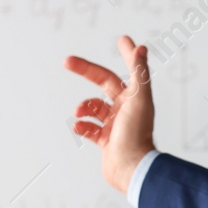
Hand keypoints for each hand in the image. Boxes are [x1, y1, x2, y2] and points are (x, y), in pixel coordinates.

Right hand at [63, 35, 155, 192]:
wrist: (130, 168)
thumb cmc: (136, 133)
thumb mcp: (138, 98)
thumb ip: (139, 72)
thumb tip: (141, 47)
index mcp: (135, 97)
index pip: (129, 68)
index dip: (127, 53)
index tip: (122, 39)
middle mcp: (126, 108)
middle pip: (103, 83)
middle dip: (85, 71)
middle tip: (66, 61)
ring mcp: (115, 124)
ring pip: (93, 107)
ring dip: (83, 107)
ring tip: (79, 114)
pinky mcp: (106, 141)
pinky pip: (89, 128)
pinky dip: (82, 126)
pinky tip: (79, 127)